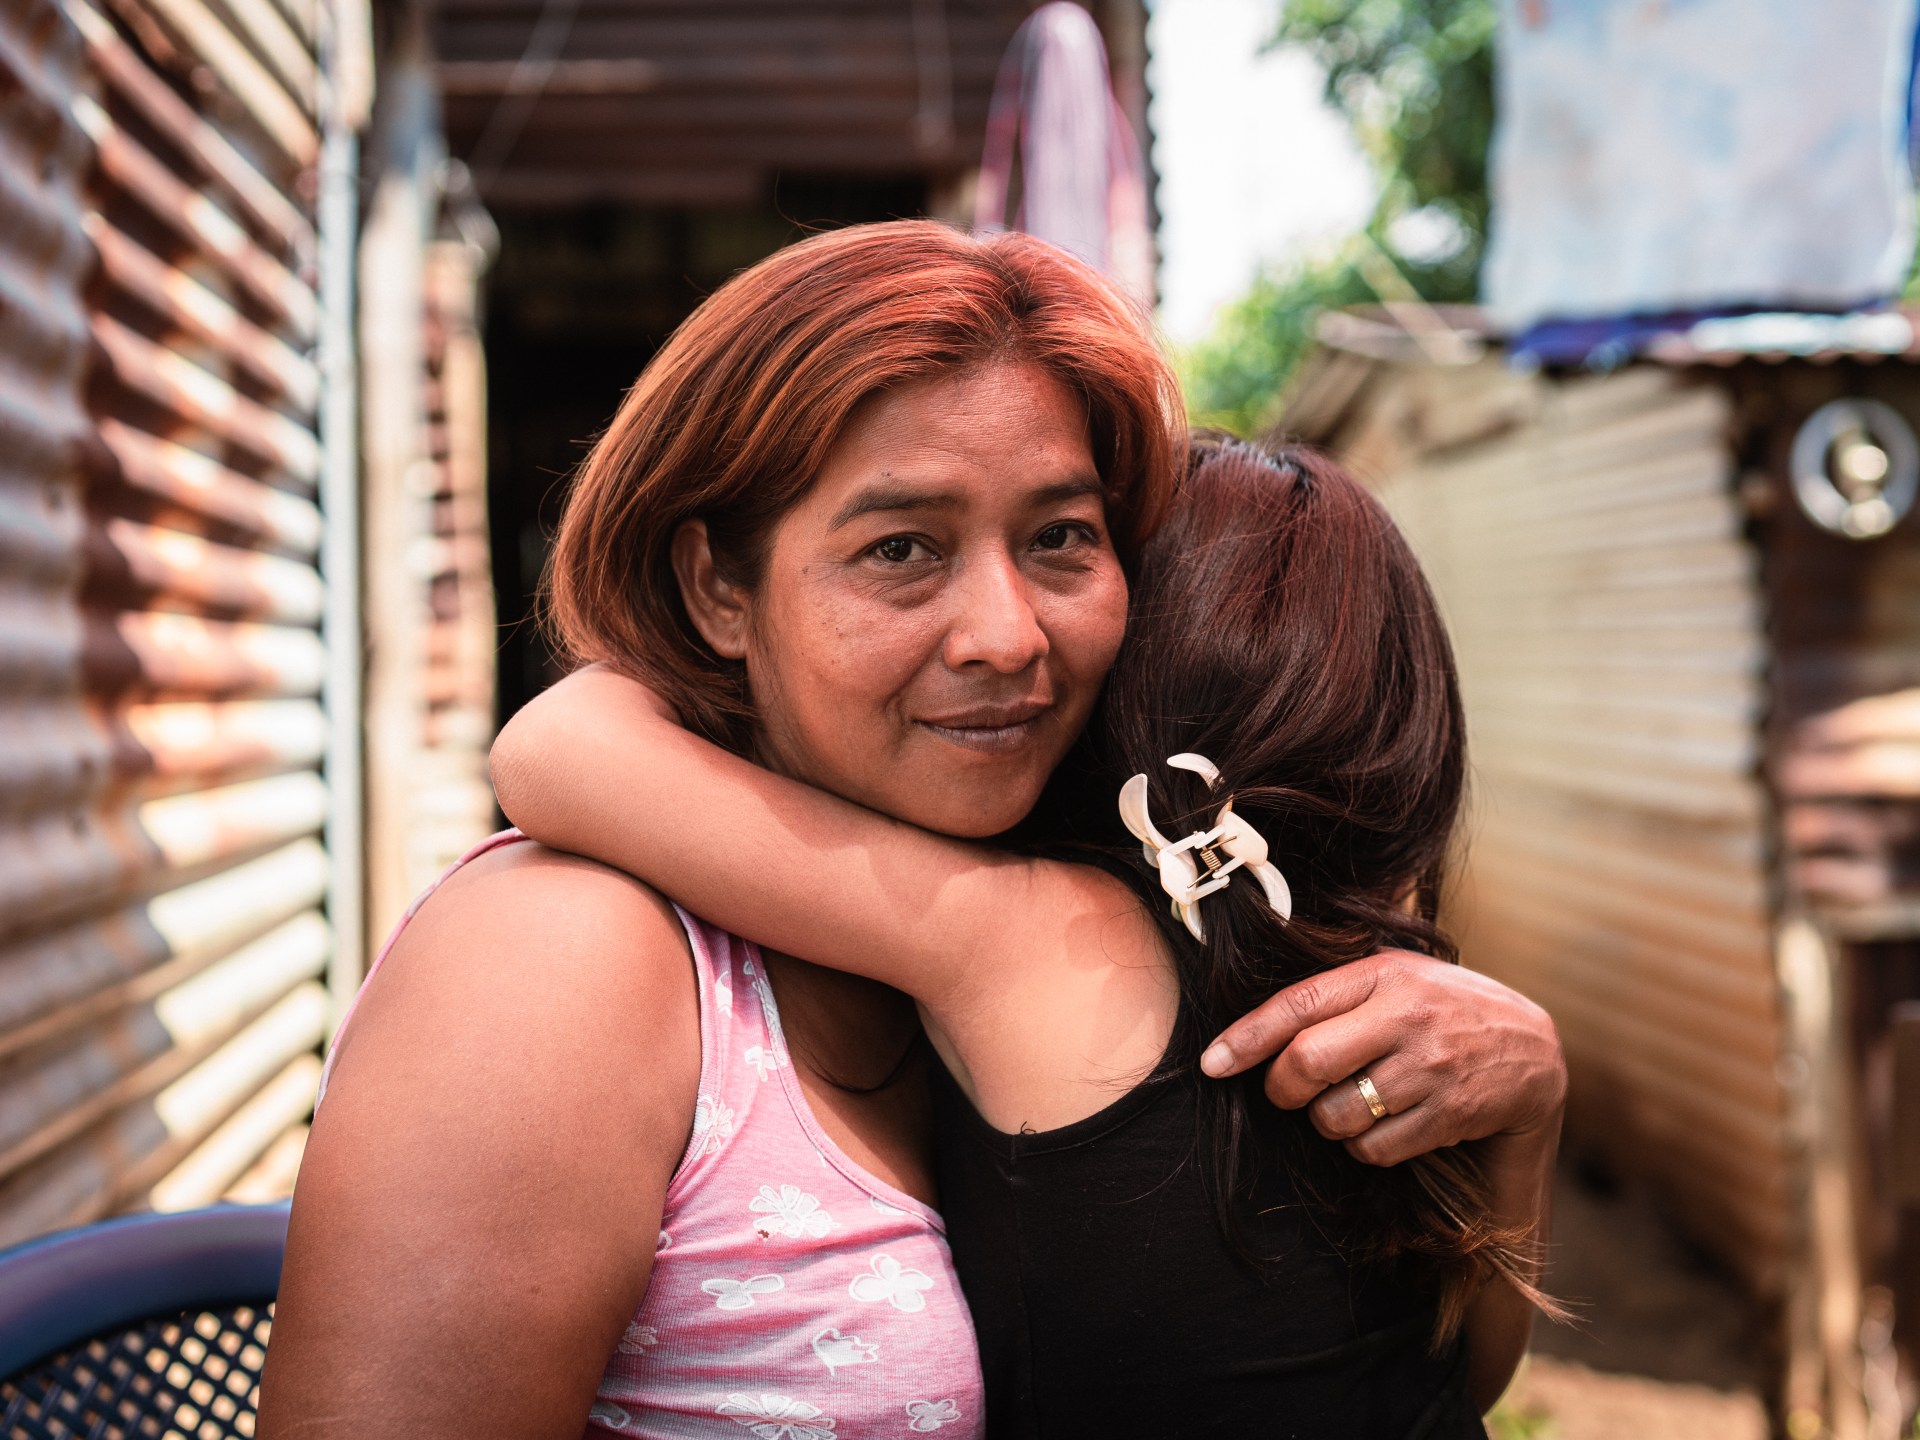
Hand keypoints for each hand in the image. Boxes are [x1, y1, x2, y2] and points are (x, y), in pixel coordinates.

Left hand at [1199, 951, 1566, 1166]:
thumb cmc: (1442, 1011)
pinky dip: (1366, 1147)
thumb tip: (1253, 1027)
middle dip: (1283, 1088)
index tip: (1212, 1064)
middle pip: (1307, 1062)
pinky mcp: (1451, 1115)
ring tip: (1353, 1103)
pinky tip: (1387, 1123)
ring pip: (1337, 1114)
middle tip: (1288, 1093)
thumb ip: (1337, 993)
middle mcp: (1407, 1016)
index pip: (1298, 1004)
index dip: (1246, 1038)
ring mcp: (1431, 1067)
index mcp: (1385, 974)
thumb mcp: (1396, 979)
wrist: (1533, 1050)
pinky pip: (1374, 1149)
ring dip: (1329, 1122)